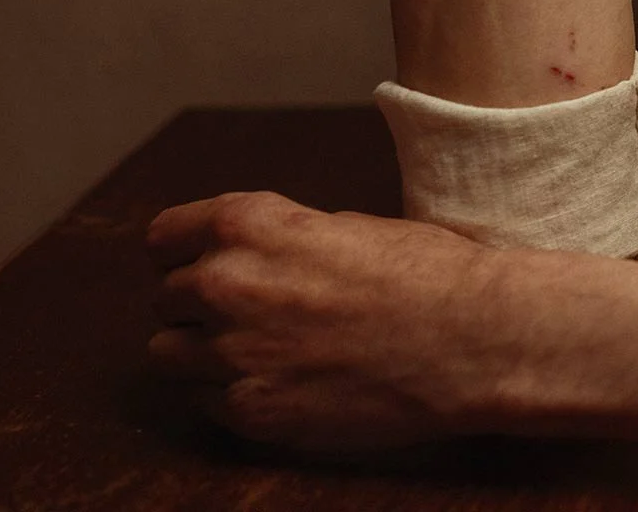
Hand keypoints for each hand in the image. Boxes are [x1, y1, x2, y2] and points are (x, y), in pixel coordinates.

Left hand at [146, 191, 508, 452]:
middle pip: (165, 298)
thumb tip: (253, 257)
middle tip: (249, 310)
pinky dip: (228, 391)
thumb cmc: (428, 272)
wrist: (473, 338)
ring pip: (168, 353)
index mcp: (249, 225)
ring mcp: (232, 355)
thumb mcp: (346, 225)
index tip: (199, 262)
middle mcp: (225, 285)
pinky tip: (278, 379)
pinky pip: (203, 400)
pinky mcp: (251, 411)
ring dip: (201, 350)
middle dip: (199, 302)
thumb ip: (281, 239)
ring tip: (255, 349)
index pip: (164, 237)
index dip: (183, 250)